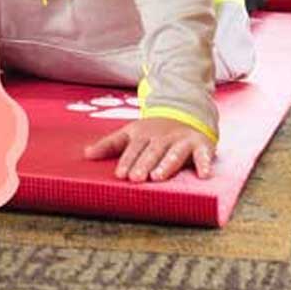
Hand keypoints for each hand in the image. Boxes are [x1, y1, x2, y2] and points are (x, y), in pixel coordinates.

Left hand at [83, 117, 215, 182]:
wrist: (187, 111)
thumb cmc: (154, 131)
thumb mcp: (131, 133)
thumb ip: (110, 145)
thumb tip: (85, 154)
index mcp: (144, 134)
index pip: (134, 148)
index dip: (127, 160)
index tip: (120, 174)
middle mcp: (163, 136)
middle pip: (152, 150)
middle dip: (144, 163)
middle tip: (136, 178)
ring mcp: (182, 139)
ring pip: (175, 152)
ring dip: (167, 164)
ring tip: (159, 176)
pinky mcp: (201, 144)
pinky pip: (204, 154)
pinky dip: (205, 163)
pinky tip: (204, 175)